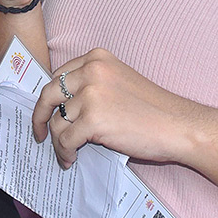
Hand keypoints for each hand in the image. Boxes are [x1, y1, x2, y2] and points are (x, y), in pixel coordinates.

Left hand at [33, 49, 200, 168]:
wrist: (178, 125)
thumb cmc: (153, 109)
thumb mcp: (118, 81)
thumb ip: (92, 85)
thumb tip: (64, 106)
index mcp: (97, 58)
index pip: (59, 75)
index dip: (50, 97)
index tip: (46, 112)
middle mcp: (91, 70)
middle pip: (49, 94)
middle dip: (40, 116)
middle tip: (39, 133)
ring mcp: (91, 94)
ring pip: (56, 122)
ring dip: (58, 142)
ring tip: (66, 153)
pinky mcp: (93, 119)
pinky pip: (66, 140)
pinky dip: (65, 153)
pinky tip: (72, 159)